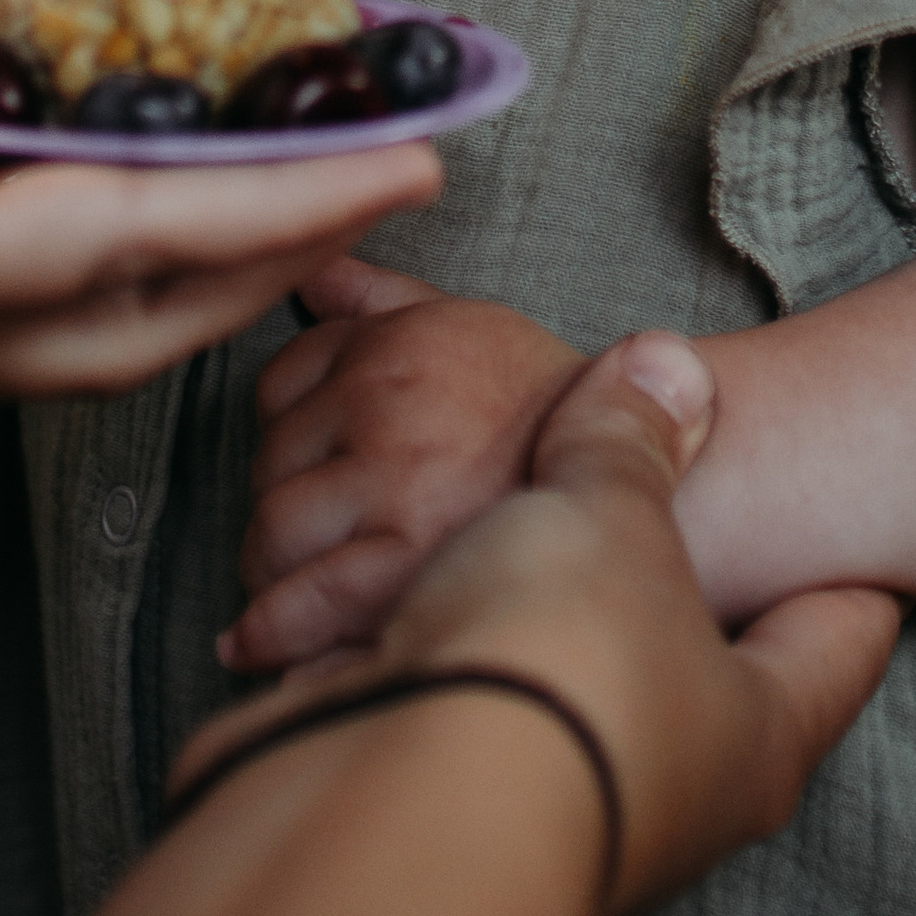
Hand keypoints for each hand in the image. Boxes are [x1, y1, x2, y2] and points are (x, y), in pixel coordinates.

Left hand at [0, 0, 439, 389]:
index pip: (50, 188)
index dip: (192, 157)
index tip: (305, 97)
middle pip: (113, 276)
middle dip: (271, 231)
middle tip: (407, 169)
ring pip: (107, 287)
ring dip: (262, 238)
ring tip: (394, 180)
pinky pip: (33, 255)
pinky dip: (169, 224)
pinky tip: (277, 192)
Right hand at [180, 337, 903, 915]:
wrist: (396, 810)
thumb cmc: (559, 660)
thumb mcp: (611, 512)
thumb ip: (631, 438)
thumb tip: (664, 365)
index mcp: (762, 737)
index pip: (846, 639)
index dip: (852, 567)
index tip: (855, 523)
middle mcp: (684, 800)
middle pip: (714, 678)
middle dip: (691, 599)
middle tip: (688, 515)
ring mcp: (571, 819)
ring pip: (588, 699)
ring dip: (566, 632)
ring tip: (544, 548)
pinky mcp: (465, 821)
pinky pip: (485, 715)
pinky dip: (473, 662)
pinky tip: (443, 608)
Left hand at [224, 255, 581, 669]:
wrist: (646, 484)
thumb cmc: (552, 417)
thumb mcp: (473, 329)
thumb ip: (385, 299)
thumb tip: (315, 274)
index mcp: (398, 338)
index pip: (282, 380)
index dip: (292, 434)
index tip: (312, 472)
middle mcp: (385, 395)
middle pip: (270, 460)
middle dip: (285, 505)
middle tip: (319, 542)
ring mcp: (391, 476)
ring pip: (273, 532)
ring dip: (278, 570)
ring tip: (307, 589)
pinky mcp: (402, 560)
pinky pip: (300, 600)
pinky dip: (276, 629)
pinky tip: (268, 641)